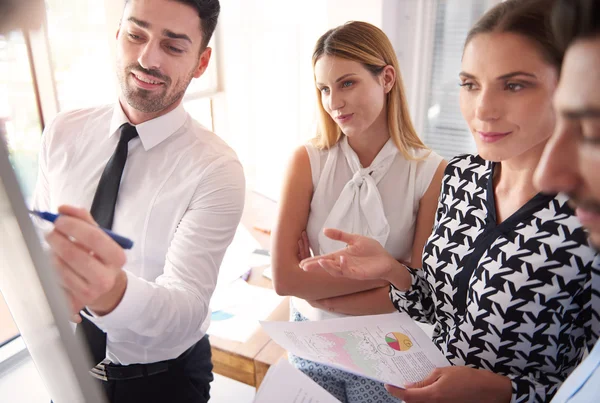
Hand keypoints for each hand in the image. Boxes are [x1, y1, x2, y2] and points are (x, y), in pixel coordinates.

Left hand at [45, 205, 127, 316]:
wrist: (106, 289)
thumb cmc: (100, 258)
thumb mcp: (100, 238)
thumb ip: (84, 219)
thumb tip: (62, 209)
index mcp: (117, 258)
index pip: (94, 237)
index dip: (74, 226)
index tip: (59, 219)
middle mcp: (106, 277)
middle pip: (73, 254)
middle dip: (57, 239)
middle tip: (50, 232)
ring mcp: (91, 293)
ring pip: (59, 268)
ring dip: (51, 255)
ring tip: (55, 250)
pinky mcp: (75, 303)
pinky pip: (54, 282)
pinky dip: (50, 270)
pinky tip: (56, 266)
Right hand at [299, 228, 396, 280]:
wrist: (387, 260)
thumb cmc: (372, 251)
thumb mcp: (354, 239)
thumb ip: (340, 235)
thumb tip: (324, 230)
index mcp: (341, 256)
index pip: (324, 259)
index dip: (313, 261)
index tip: (302, 262)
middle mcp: (343, 264)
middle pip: (326, 266)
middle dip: (315, 267)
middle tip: (304, 267)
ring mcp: (351, 270)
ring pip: (335, 271)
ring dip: (327, 267)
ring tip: (320, 262)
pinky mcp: (359, 274)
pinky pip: (349, 271)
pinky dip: (344, 265)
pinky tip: (341, 259)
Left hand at [385, 366, 511, 402]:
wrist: (489, 392)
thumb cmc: (468, 379)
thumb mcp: (443, 373)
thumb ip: (424, 381)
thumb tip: (409, 386)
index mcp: (432, 396)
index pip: (406, 396)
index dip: (395, 391)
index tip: (388, 385)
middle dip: (405, 395)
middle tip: (401, 383)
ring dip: (416, 398)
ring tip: (415, 386)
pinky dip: (426, 399)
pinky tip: (428, 391)